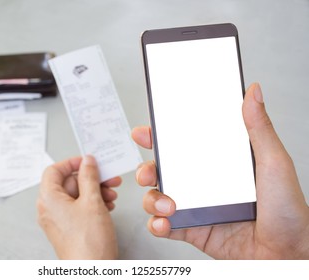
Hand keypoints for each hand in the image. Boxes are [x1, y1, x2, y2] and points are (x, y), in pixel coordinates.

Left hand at [37, 155, 120, 258]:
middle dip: (91, 179)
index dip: (71, 163)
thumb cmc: (88, 242)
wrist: (92, 271)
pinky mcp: (69, 228)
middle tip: (108, 177)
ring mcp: (59, 220)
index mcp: (49, 199)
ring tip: (111, 195)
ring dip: (95, 191)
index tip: (87, 161)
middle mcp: (50, 209)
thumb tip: (87, 161)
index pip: (54, 170)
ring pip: (76, 196)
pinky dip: (93, 204)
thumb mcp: (92, 201)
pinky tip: (107, 206)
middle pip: (68, 183)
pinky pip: (79, 208)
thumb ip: (89, 177)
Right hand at [132, 83, 308, 258]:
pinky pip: (164, 226)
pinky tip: (165, 223)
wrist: (287, 255)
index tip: (145, 133)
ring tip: (167, 206)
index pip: (183, 145)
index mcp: (217, 164)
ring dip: (152, 200)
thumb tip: (253, 93)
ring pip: (157, 197)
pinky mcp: (192, 230)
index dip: (160, 138)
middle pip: (162, 171)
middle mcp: (202, 184)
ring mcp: (195, 207)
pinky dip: (157, 225)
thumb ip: (259, 128)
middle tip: (148, 173)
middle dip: (147, 170)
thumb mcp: (274, 163)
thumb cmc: (288, 210)